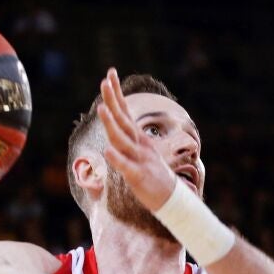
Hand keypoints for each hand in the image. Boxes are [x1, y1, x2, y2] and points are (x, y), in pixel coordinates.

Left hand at [97, 68, 177, 210]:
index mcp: (138, 138)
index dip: (116, 94)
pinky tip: (107, 151)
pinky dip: (117, 159)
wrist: (172, 198)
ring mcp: (140, 159)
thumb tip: (110, 136)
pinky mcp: (139, 176)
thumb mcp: (138, 155)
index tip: (109, 74)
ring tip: (101, 109)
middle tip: (105, 81)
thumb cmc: (152, 177)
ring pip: (122, 140)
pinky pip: (126, 167)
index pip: (124, 112)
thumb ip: (124, 144)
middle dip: (113, 100)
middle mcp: (139, 145)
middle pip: (123, 120)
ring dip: (111, 124)